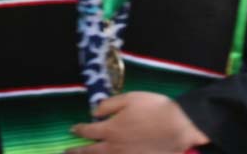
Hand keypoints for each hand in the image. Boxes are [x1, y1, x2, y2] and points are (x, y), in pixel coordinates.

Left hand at [66, 91, 209, 152]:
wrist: (178, 127)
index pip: (88, 131)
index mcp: (110, 129)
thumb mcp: (129, 98)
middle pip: (91, 151)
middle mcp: (114, 147)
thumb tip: (94, 112)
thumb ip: (109, 105)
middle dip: (77, 151)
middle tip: (67, 151)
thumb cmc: (153, 108)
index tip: (72, 129)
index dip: (79, 130)